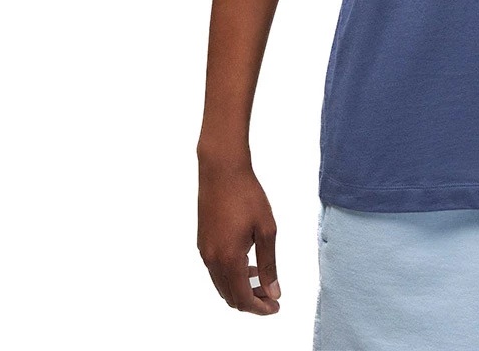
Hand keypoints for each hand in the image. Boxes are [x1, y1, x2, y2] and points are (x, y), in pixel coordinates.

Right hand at [197, 159, 280, 313]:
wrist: (222, 171)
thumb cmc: (247, 195)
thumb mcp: (266, 229)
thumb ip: (269, 264)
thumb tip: (273, 292)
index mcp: (229, 259)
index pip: (243, 298)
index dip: (260, 308)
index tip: (276, 306)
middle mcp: (212, 260)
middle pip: (230, 296)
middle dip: (252, 301)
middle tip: (272, 295)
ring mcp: (204, 252)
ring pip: (222, 285)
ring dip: (241, 288)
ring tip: (263, 279)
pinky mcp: (202, 243)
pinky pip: (216, 271)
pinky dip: (232, 276)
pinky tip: (248, 263)